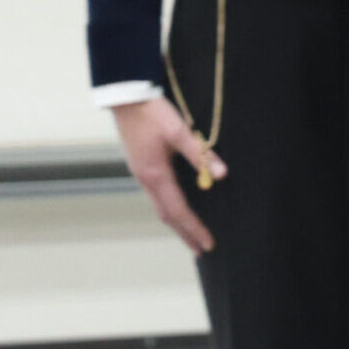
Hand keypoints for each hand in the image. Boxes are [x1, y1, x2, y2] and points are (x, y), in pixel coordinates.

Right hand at [111, 96, 222, 253]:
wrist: (126, 98)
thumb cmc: (153, 113)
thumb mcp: (180, 131)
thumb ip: (200, 153)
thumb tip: (221, 174)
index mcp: (156, 175)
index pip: (178, 211)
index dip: (194, 228)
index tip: (207, 244)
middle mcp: (146, 180)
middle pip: (167, 215)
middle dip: (185, 233)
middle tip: (201, 249)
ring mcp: (142, 174)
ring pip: (160, 206)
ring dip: (176, 222)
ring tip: (191, 235)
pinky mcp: (142, 167)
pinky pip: (157, 196)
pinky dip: (169, 208)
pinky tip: (178, 208)